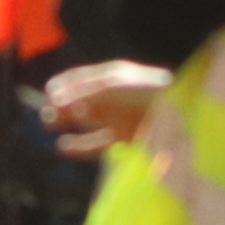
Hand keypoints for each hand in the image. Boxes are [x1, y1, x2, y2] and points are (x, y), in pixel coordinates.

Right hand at [41, 62, 167, 155]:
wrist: (180, 113)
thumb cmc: (146, 90)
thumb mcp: (112, 85)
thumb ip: (82, 93)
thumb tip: (53, 100)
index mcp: (110, 77)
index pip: (80, 79)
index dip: (62, 86)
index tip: (48, 95)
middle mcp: (111, 97)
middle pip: (79, 101)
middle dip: (61, 106)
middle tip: (45, 114)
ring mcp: (117, 117)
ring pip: (85, 121)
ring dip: (67, 122)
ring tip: (49, 124)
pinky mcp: (124, 138)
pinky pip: (96, 143)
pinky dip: (79, 146)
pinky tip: (63, 147)